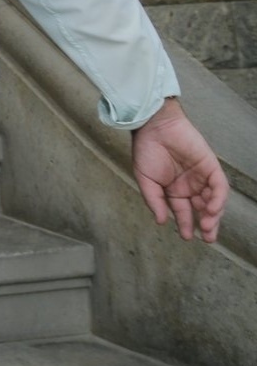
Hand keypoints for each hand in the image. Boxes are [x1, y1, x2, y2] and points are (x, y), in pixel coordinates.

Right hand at [131, 98, 227, 241]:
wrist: (154, 127)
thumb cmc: (146, 150)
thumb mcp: (145, 180)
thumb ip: (154, 201)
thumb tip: (162, 222)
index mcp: (174, 190)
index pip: (184, 212)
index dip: (186, 225)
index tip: (186, 237)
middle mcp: (190, 185)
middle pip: (203, 209)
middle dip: (207, 225)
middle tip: (208, 238)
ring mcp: (202, 176)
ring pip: (213, 200)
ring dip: (213, 215)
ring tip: (207, 226)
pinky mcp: (211, 167)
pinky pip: (219, 186)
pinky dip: (218, 199)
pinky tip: (211, 209)